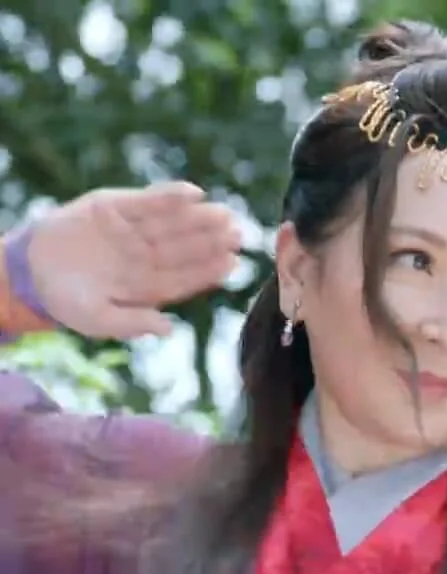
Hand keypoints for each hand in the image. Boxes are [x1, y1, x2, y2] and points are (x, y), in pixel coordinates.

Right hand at [24, 181, 239, 338]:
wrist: (31, 270)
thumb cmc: (68, 301)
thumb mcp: (94, 318)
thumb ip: (129, 323)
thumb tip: (167, 329)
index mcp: (150, 285)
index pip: (187, 277)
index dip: (209, 270)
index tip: (232, 263)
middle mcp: (149, 257)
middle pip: (187, 248)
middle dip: (212, 241)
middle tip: (239, 234)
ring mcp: (135, 231)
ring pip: (173, 223)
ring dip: (199, 217)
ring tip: (224, 213)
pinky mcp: (117, 207)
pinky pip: (148, 200)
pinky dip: (170, 195)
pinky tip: (194, 194)